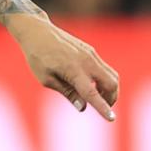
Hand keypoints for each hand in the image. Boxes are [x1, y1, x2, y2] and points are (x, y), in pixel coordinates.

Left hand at [5, 14, 119, 120]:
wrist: (38, 32)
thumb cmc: (37, 57)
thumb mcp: (46, 79)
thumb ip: (67, 93)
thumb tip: (83, 107)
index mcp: (73, 71)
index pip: (92, 93)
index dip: (103, 108)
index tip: (111, 118)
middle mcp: (87, 62)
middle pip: (112, 84)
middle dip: (111, 99)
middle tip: (103, 107)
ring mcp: (91, 55)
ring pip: (112, 75)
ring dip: (110, 90)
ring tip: (98, 97)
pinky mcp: (91, 51)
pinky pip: (105, 68)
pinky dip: (105, 80)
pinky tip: (93, 84)